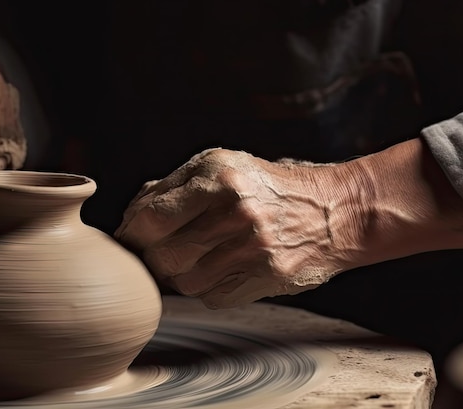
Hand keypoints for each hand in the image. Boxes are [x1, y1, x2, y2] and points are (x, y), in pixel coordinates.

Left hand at [115, 148, 373, 308]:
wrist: (333, 210)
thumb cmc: (266, 185)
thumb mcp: (222, 167)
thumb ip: (173, 186)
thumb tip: (132, 217)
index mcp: (219, 177)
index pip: (151, 218)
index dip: (131, 233)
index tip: (128, 239)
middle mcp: (237, 212)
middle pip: (163, 256)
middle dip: (150, 258)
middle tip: (155, 252)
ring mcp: (254, 248)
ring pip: (184, 282)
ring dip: (179, 275)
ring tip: (193, 258)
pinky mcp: (268, 277)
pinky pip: (213, 296)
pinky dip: (207, 287)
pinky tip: (219, 269)